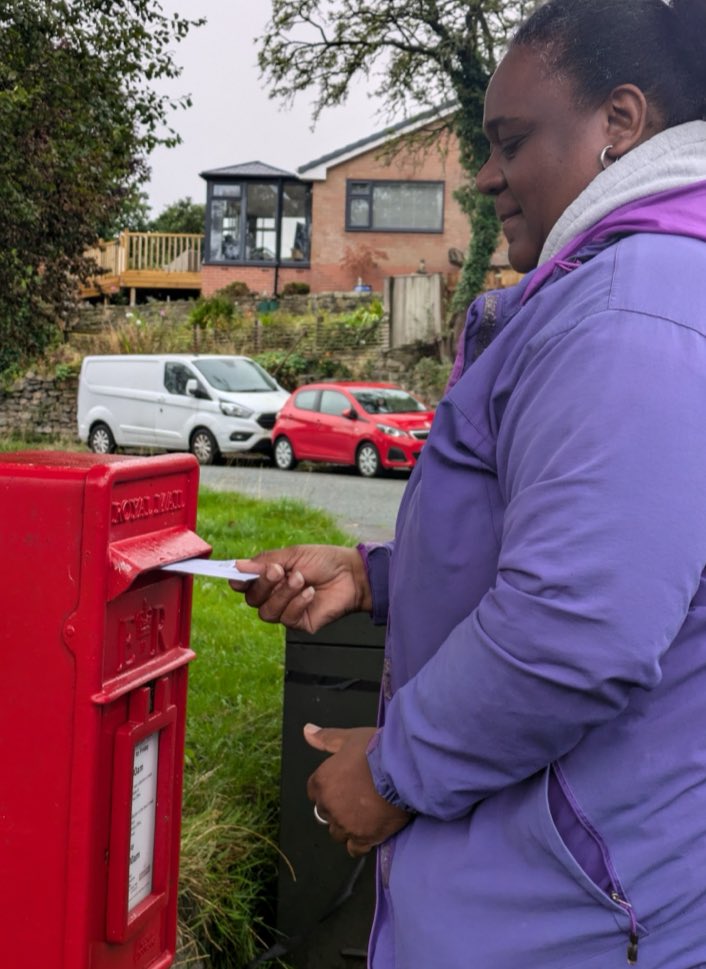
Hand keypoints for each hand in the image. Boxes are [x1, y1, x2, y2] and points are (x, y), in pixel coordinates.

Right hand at [229, 544, 371, 632]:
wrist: (351, 574)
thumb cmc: (324, 561)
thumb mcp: (293, 555)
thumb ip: (265, 561)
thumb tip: (238, 565)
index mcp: (269, 577)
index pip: (244, 584)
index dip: (237, 581)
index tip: (236, 577)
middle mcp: (274, 595)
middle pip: (252, 599)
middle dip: (264, 584)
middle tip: (279, 571)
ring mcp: (286, 611)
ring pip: (267, 612)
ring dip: (283, 594)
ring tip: (300, 579)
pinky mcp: (300, 623)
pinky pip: (287, 618)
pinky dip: (297, 603)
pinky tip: (310, 593)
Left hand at [305, 724, 411, 856]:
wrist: (403, 769)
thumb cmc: (375, 750)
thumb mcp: (349, 738)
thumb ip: (326, 738)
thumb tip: (306, 730)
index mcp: (322, 781)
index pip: (314, 792)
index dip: (329, 789)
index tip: (344, 786)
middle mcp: (329, 805)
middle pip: (326, 814)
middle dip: (338, 808)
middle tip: (357, 799)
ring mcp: (345, 824)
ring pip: (338, 832)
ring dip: (348, 826)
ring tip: (365, 815)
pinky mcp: (363, 837)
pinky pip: (354, 849)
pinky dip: (360, 843)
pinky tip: (370, 832)